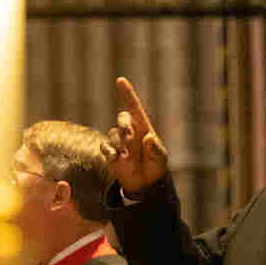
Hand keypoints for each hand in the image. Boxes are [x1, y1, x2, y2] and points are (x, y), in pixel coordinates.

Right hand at [101, 77, 168, 194]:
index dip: (127, 93)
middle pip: (122, 118)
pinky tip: (117, 159)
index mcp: (143, 127)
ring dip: (120, 143)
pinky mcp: (110, 153)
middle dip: (125, 125)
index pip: (134, 107)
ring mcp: (119, 142)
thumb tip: (148, 138)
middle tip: (131, 137)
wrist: (145, 183)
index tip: (120, 80)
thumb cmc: (156, 166)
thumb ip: (156, 148)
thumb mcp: (160, 158)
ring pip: (113, 134)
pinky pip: (105, 147)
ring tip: (128, 156)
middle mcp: (130, 131)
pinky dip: (110, 152)